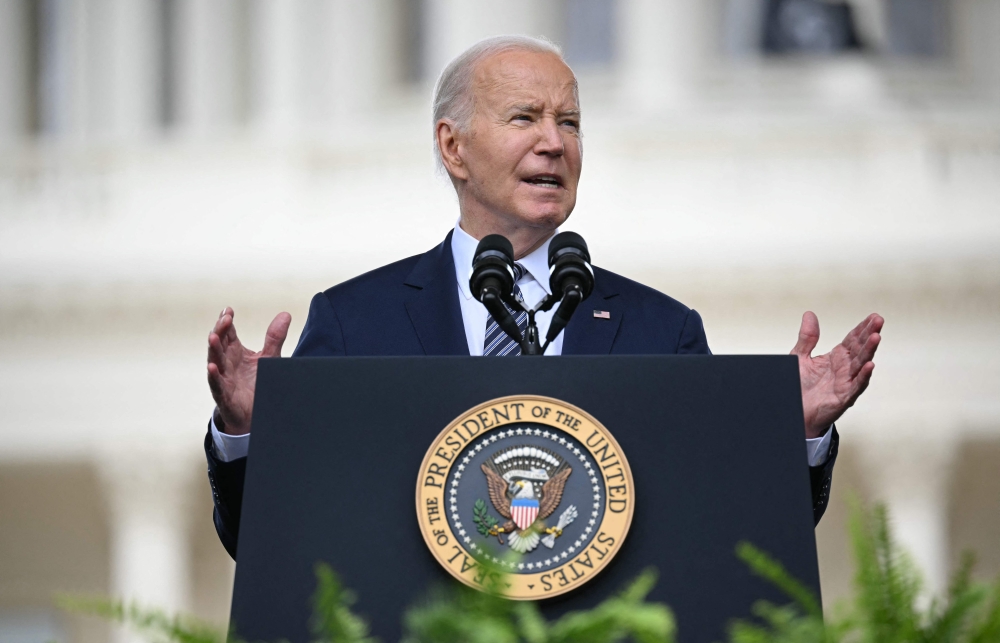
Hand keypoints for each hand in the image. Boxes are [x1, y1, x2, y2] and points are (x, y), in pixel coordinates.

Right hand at [207, 307, 290, 434]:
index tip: (228, 310)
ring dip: (213, 349)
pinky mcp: (223, 394)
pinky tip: (212, 367)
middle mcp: (226, 362)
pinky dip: (214, 376)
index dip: (226, 321)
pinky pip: (217, 384)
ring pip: (215, 361)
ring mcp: (223, 378)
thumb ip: (274, 338)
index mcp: (234, 351)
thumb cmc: (256, 381)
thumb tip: (285, 314)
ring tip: (213, 337)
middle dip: (220, 330)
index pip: (228, 333)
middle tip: (224, 319)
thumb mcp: (268, 357)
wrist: (254, 411)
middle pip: (219, 343)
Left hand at [791, 311, 882, 438]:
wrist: (796, 410)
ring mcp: (847, 382)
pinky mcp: (844, 397)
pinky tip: (869, 365)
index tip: (873, 316)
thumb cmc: (800, 385)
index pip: (853, 339)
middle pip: (860, 348)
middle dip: (869, 334)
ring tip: (876, 337)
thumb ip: (807, 337)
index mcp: (837, 357)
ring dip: (869, 351)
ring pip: (861, 364)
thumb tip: (810, 314)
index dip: (862, 328)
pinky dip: (863, 376)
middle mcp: (845, 368)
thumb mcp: (800, 356)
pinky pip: (856, 385)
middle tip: (879, 321)